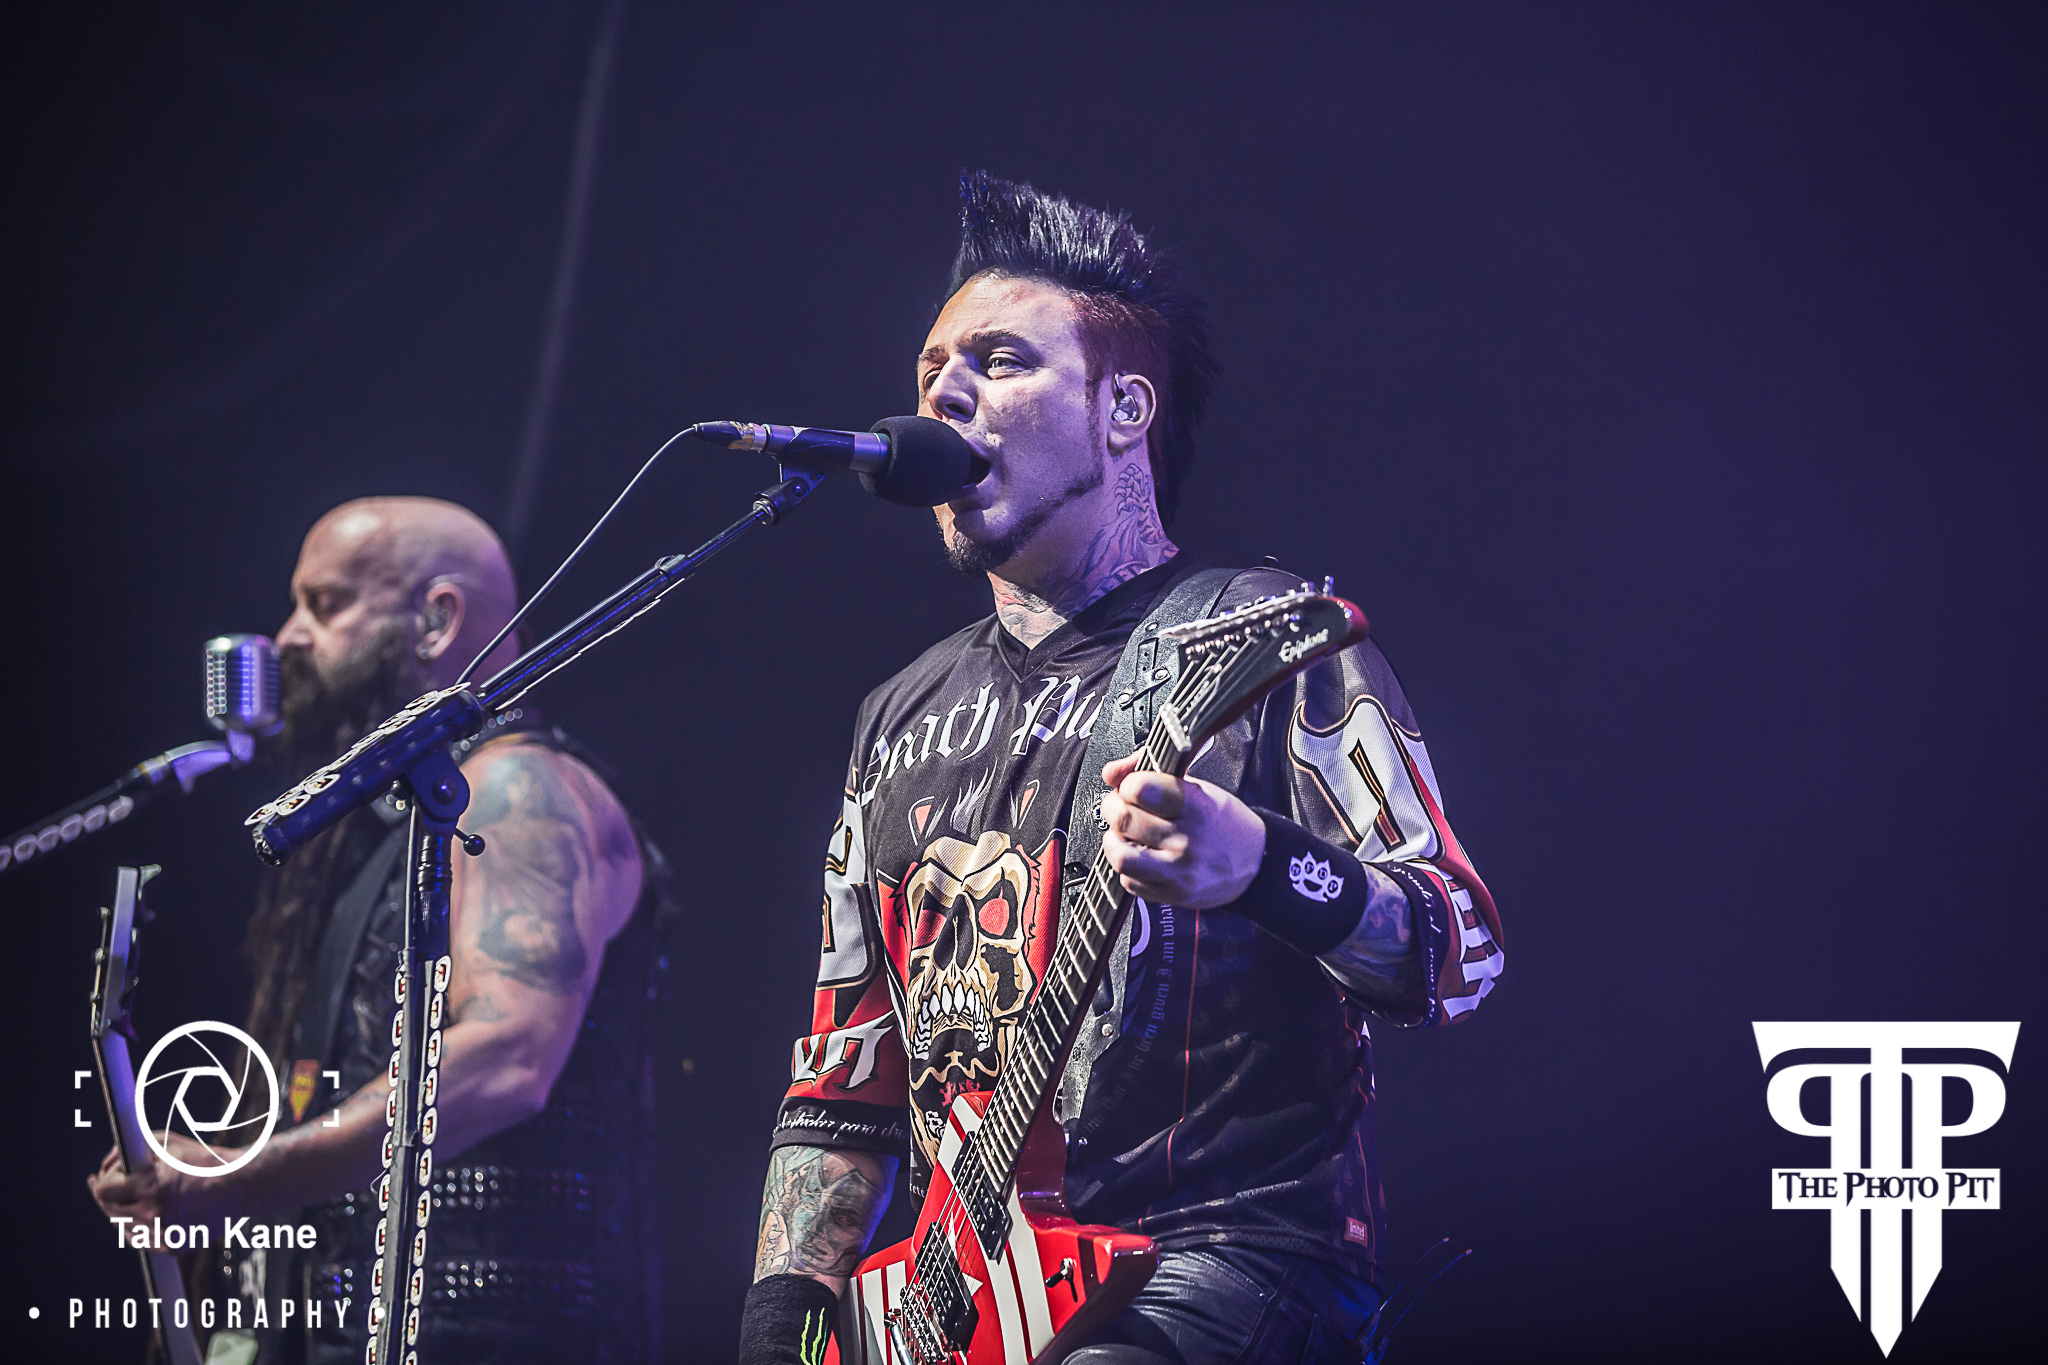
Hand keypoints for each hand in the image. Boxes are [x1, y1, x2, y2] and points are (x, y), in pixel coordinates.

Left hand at [88, 1134, 239, 1227]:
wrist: (241, 1185)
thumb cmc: (205, 1160)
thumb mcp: (167, 1142)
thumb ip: (131, 1149)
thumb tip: (107, 1163)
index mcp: (151, 1187)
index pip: (103, 1190)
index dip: (102, 1179)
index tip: (104, 1174)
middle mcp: (154, 1214)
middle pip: (108, 1209)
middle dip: (107, 1194)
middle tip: (111, 1183)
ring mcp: (162, 1234)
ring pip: (121, 1227)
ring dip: (121, 1210)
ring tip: (133, 1196)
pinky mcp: (172, 1247)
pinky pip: (140, 1239)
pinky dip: (139, 1226)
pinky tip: (147, 1211)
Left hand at [1099, 752, 1266, 908]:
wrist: (1256, 862)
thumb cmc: (1223, 822)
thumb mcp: (1196, 787)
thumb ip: (1151, 772)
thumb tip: (1112, 772)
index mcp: (1196, 807)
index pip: (1142, 789)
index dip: (1128, 784)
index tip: (1132, 786)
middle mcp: (1187, 841)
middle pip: (1124, 819)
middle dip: (1114, 807)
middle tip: (1121, 806)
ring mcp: (1178, 872)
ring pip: (1119, 855)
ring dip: (1114, 840)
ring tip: (1126, 834)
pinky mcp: (1171, 895)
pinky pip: (1128, 881)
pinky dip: (1128, 866)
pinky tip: (1141, 856)